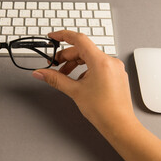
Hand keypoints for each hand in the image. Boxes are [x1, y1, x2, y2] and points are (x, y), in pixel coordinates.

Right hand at [32, 30, 160, 160]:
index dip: (63, 36)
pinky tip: (78, 80)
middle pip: (83, 50)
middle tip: (53, 65)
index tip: (52, 37)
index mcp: (101, 61)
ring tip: (64, 74)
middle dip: (66, 56)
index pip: (79, 39)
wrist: (119, 125)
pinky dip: (85, 69)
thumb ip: (55, 79)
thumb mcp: (75, 91)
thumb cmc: (103, 110)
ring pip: (90, 58)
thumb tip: (41, 73)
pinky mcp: (115, 74)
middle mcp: (110, 61)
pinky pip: (98, 65)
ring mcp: (114, 68)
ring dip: (75, 63)